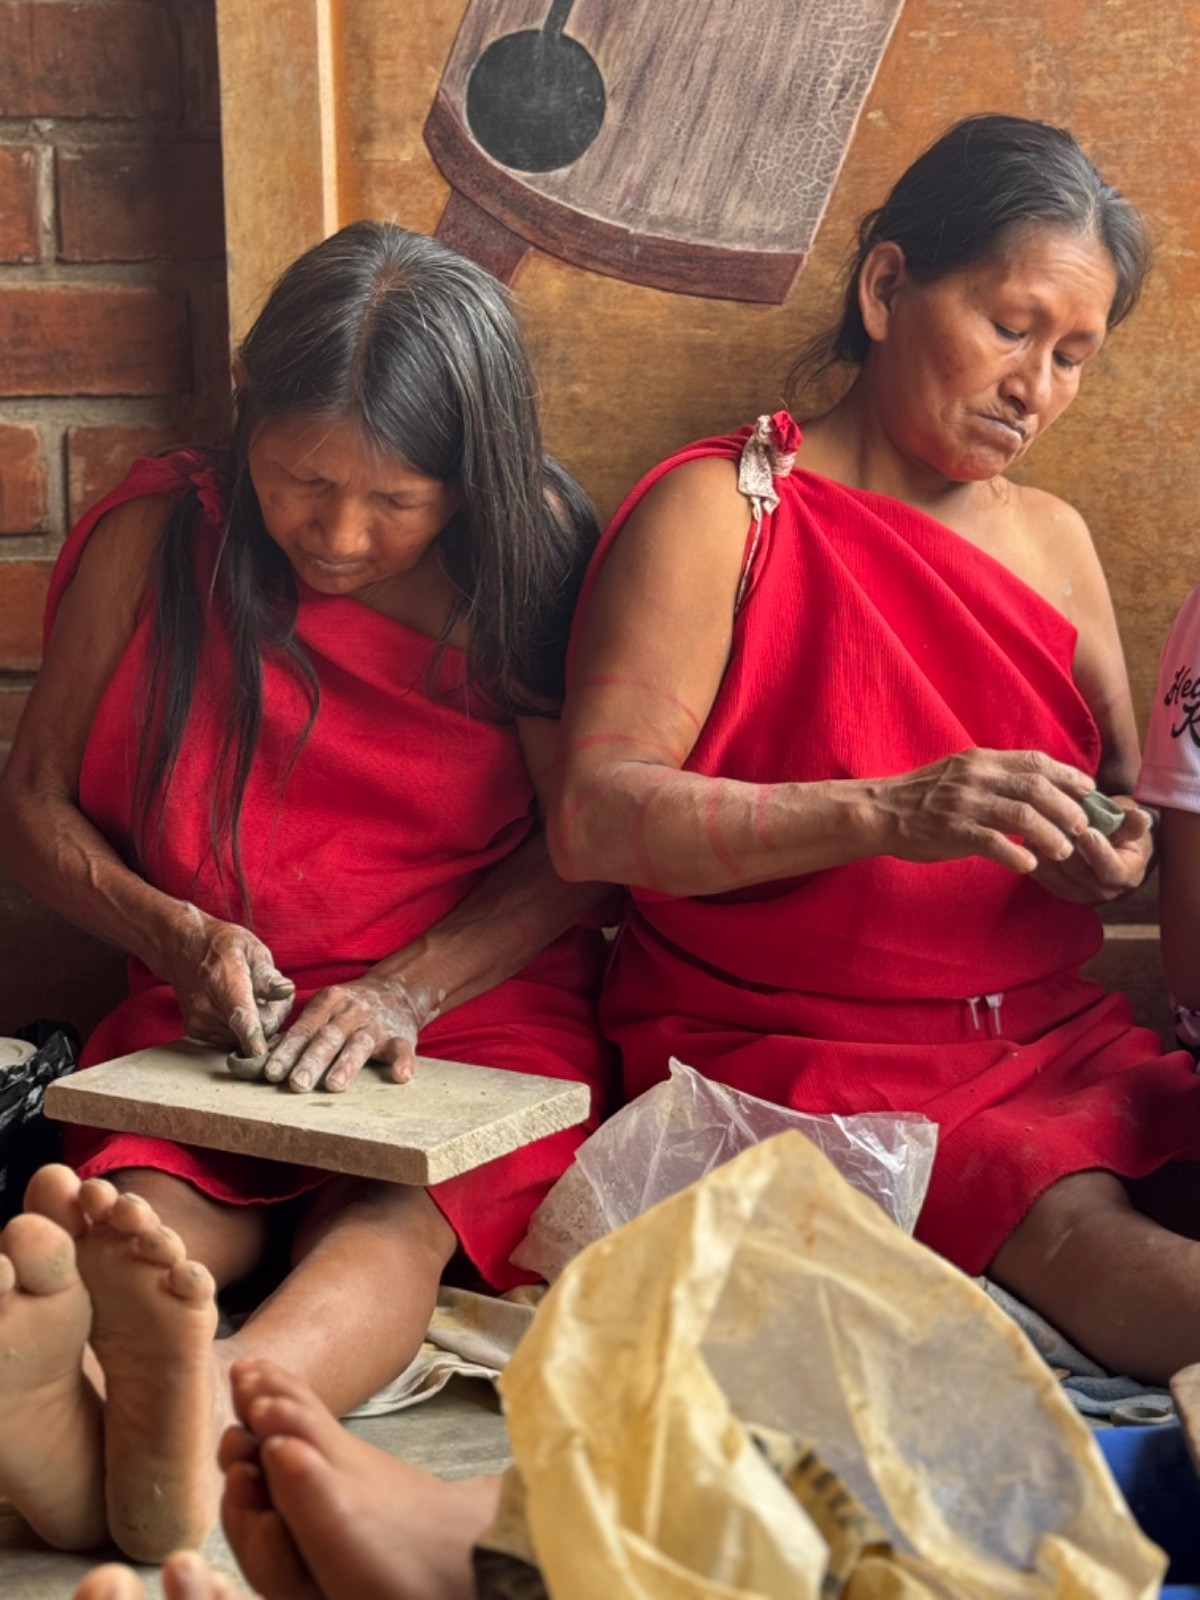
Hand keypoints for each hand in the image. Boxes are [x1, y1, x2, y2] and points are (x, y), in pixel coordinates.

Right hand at [158, 904, 294, 1055]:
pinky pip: (234, 1040)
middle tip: (273, 993)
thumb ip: (267, 974)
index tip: (259, 1054)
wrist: (182, 949)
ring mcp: (200, 1023)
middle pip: (258, 1029)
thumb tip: (286, 991)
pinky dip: (243, 1029)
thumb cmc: (222, 946)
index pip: (240, 1014)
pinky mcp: (197, 1033)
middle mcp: (207, 1007)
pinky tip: (238, 1007)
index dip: (252, 1035)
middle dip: (274, 1015)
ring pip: (248, 1038)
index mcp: (224, 982)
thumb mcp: (250, 948)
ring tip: (252, 997)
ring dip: (259, 1023)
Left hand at [262, 971, 434, 1092]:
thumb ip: (300, 1033)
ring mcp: (377, 1023)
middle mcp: (351, 1011)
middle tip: (296, 1084)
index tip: (271, 1073)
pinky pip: (402, 1049)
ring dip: (347, 1064)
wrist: (398, 990)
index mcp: (328, 1002)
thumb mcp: (324, 1010)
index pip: (304, 1029)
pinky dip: (403, 1062)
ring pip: (360, 1044)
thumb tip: (259, 1061)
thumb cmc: (349, 1010)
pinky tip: (400, 1077)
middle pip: (328, 1037)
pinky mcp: (401, 1036)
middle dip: (311, 1061)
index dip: (287, 1051)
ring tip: (334, 1085)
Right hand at [871, 748, 1093, 873]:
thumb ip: (994, 775)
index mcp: (981, 761)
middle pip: (1036, 788)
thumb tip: (1034, 785)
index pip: (1035, 762)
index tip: (1088, 790)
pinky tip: (1029, 866)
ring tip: (1063, 850)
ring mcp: (965, 804)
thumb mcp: (959, 771)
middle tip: (1082, 827)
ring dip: (1049, 835)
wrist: (881, 810)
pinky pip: (994, 843)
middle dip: (1066, 808)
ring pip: (1022, 816)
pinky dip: (1017, 855)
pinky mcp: (953, 831)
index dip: (1068, 775)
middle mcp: (977, 777)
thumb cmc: (922, 795)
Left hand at [1032, 800, 1153, 903]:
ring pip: (1055, 874)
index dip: (1097, 852)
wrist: (1112, 848)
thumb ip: (1133, 822)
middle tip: (1053, 821)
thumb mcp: (1132, 823)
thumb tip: (1139, 818)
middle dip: (1065, 846)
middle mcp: (1103, 891)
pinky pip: (1040, 875)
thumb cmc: (1124, 831)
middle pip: (1077, 872)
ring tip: (1040, 824)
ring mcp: (1078, 894)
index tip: (1086, 832)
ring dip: (1046, 849)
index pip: (1111, 870)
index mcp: (1127, 875)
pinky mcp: (1058, 891)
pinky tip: (1033, 836)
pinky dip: (1035, 856)